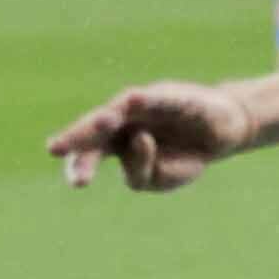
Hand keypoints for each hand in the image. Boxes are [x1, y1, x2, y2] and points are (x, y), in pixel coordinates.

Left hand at [48, 82, 258, 191]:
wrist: (223, 130)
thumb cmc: (184, 156)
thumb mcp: (160, 180)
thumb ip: (142, 172)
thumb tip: (138, 138)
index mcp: (116, 143)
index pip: (90, 153)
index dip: (79, 164)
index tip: (76, 181)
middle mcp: (124, 120)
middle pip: (96, 129)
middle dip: (77, 138)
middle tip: (55, 148)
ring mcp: (146, 106)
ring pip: (120, 110)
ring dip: (107, 116)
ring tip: (102, 122)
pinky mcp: (170, 96)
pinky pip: (157, 99)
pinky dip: (146, 100)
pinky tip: (134, 101)